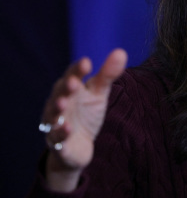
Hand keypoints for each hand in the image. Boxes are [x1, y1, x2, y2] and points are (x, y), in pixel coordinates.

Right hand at [41, 49, 126, 191]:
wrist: (79, 145)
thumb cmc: (87, 113)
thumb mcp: (98, 94)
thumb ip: (107, 75)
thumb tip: (121, 52)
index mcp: (69, 89)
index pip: (71, 76)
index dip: (77, 70)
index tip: (87, 63)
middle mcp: (58, 104)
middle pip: (59, 93)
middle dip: (65, 88)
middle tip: (73, 82)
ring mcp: (55, 124)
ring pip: (52, 115)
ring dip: (57, 109)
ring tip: (63, 103)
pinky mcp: (58, 144)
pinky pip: (57, 138)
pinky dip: (60, 134)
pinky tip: (67, 129)